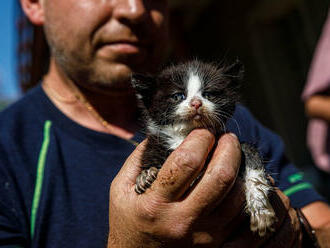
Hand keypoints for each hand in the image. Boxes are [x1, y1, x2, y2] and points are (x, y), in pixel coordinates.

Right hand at [108, 130, 301, 246]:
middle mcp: (182, 222)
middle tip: (228, 137)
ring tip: (233, 157)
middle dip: (229, 148)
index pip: (186, 162)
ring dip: (240, 169)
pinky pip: (242, 217)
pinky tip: (236, 181)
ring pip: (237, 197)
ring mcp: (204, 238)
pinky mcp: (217, 247)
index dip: (200, 139)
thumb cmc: (128, 221)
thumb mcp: (122, 188)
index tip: (203, 131)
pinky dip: (244, 193)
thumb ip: (140, 157)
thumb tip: (165, 131)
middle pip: (220, 177)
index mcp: (155, 204)